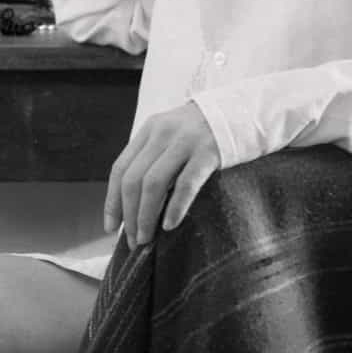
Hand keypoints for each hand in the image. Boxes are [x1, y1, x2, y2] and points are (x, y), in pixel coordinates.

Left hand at [104, 102, 220, 248]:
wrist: (242, 111)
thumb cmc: (203, 133)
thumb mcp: (171, 135)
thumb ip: (153, 159)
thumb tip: (134, 205)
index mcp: (148, 131)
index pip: (120, 169)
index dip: (112, 201)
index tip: (110, 227)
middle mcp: (162, 133)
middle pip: (133, 179)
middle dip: (129, 214)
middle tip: (133, 241)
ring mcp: (185, 142)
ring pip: (154, 183)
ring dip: (146, 215)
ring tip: (146, 239)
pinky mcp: (208, 153)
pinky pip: (186, 183)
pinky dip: (175, 206)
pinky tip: (169, 225)